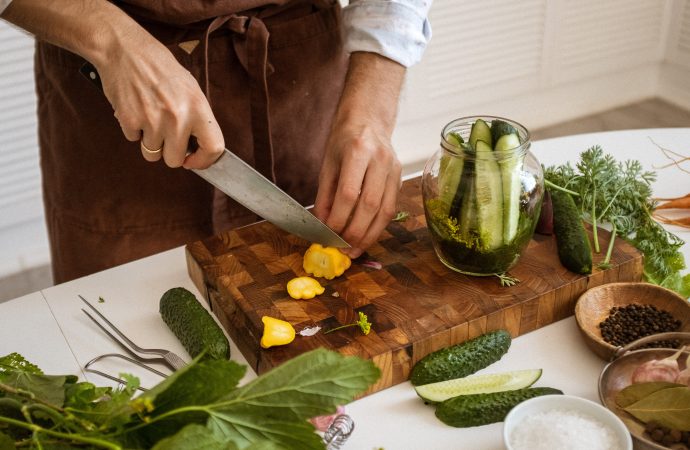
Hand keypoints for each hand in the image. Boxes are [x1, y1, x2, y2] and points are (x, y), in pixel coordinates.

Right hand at [2, 0, 223, 169]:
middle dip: (170, 152)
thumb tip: (200, 146)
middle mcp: (177, 118)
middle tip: (166, 136)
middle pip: (174, 160)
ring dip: (150, 142)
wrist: (125, 49)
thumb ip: (197, 117)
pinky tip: (136, 110)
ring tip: (149, 118)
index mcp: (198, 108)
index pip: (213, 147)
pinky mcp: (129, 120)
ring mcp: (152, 121)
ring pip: (152, 154)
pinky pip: (133, 140)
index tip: (194, 161)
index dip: (204, 160)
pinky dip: (133, 130)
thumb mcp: (190, 88)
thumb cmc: (160, 67)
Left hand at [314, 123, 401, 257]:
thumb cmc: (344, 141)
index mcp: (358, 151)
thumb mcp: (328, 164)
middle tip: (342, 248)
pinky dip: (378, 226)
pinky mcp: (400, 179)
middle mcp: (381, 160)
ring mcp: (394, 169)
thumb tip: (322, 225)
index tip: (328, 233)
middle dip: (355, 231)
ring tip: (355, 250)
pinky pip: (391, 208)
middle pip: (370, 204)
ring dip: (370, 235)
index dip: (339, 217)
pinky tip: (366, 237)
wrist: (369, 121)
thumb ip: (325, 195)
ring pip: (385, 211)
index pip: (349, 192)